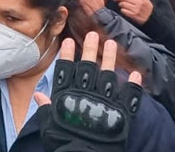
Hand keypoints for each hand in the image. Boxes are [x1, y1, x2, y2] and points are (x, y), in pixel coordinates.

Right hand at [34, 33, 142, 151]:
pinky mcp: (119, 113)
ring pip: (107, 75)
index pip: (66, 72)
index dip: (67, 56)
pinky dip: (133, 86)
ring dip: (110, 59)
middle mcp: (85, 95)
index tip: (69, 42)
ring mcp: (103, 102)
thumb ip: (46, 108)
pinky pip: (128, 97)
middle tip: (92, 34)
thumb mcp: (48, 126)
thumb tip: (38, 95)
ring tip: (112, 44)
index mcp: (67, 98)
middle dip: (90, 49)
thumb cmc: (64, 143)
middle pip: (87, 68)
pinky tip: (135, 74)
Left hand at [113, 0, 152, 24]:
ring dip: (120, 4)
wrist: (151, 18)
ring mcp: (136, 9)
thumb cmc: (146, 8)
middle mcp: (139, 2)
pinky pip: (123, 11)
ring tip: (121, 5)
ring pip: (123, 4)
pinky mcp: (134, 15)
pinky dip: (122, 10)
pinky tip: (124, 10)